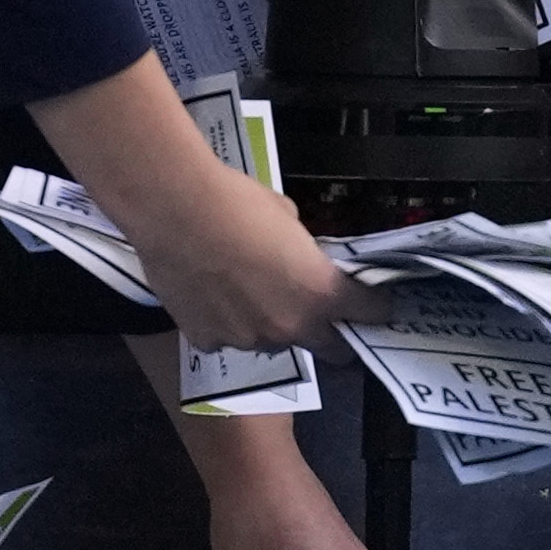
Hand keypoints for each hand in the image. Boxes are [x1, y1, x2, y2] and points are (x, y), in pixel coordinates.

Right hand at [35, 57, 347, 350]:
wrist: (176, 210)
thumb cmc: (239, 202)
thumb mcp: (290, 220)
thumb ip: (303, 253)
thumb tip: (298, 260)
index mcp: (319, 293)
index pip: (367, 312)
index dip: (373, 306)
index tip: (373, 302)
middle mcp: (288, 327)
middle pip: (330, 347)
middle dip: (333, 334)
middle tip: (322, 315)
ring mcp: (246, 340)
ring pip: (271, 341)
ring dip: (270, 324)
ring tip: (244, 289)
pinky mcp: (207, 341)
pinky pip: (226, 337)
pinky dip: (226, 322)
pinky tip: (210, 293)